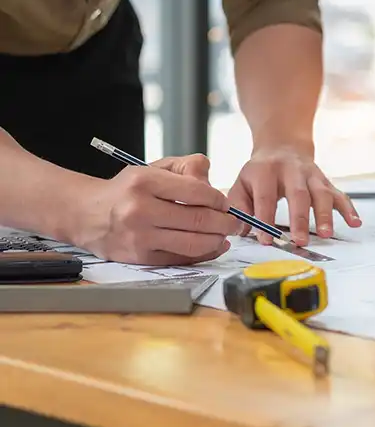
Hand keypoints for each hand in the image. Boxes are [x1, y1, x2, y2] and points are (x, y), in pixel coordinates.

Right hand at [73, 154, 241, 264]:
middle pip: (198, 219)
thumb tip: (211, 178)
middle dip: (224, 222)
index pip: (196, 191)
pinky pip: (181, 259)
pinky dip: (203, 254)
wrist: (86, 214)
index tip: (225, 203)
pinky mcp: (140, 258)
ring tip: (225, 234)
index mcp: (144, 182)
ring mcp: (139, 237)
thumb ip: (186, 167)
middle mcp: (140, 210)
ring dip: (217, 240)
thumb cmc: (126, 190)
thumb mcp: (152, 168)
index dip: (218, 199)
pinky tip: (214, 246)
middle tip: (234, 221)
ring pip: (193, 243)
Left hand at [227, 141, 361, 245]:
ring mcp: (312, 175)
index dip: (265, 218)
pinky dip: (349, 209)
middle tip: (299, 240)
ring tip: (326, 234)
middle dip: (300, 219)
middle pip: (298, 194)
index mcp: (265, 170)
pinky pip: (340, 195)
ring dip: (325, 214)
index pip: (265, 196)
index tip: (266, 239)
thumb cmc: (260, 172)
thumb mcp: (241, 183)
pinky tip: (355, 222)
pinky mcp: (325, 181)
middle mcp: (291, 170)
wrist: (282, 146)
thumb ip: (238, 207)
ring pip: (321, 193)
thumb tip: (240, 230)